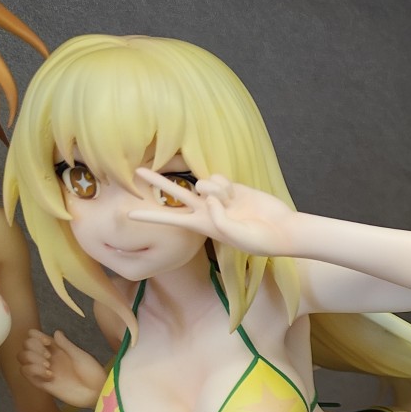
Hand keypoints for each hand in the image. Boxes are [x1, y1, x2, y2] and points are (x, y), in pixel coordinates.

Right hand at [20, 328, 105, 406]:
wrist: (96, 393)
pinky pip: (25, 372)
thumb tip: (56, 331)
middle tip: (49, 356)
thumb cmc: (92, 373)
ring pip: (22, 358)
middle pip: (25, 346)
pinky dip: (34, 370)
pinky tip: (50, 375)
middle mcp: (47, 358)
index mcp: (56, 349)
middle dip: (33, 348)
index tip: (47, 342)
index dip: (35, 336)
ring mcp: (43, 370)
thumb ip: (66, 344)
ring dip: (32, 359)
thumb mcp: (80, 355)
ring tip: (49, 366)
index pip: (34, 337)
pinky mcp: (42, 383)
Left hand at [129, 170, 292, 256]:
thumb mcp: (238, 236)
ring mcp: (218, 198)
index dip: (150, 218)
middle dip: (158, 183)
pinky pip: (217, 178)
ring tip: (228, 200)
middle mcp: (207, 211)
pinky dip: (223, 185)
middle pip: (176, 194)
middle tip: (137, 171)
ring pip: (200, 184)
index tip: (128, 215)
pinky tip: (233, 194)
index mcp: (204, 226)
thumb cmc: (260, 240)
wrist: (282, 229)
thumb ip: (220, 218)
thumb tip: (209, 198)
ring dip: (212, 189)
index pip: (171, 221)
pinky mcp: (231, 188)